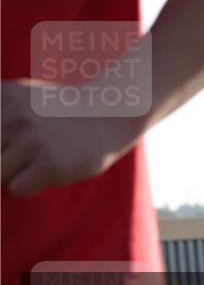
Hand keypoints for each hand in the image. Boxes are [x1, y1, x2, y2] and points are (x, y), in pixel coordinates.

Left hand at [1, 80, 137, 196]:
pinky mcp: (49, 164)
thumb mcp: (20, 98)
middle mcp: (14, 116)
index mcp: (4, 96)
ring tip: (37, 158)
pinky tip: (50, 168)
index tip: (10, 143)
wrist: (111, 117)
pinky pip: (17, 188)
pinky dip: (30, 185)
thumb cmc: (60, 112)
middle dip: (2, 158)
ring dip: (14, 173)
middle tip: (25, 150)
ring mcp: (32, 141)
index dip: (0, 143)